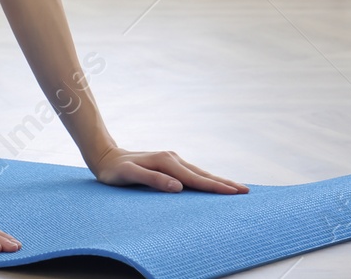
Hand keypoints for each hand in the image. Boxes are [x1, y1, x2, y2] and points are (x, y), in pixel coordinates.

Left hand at [88, 146, 248, 193]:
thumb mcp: (129, 175)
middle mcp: (171, 158)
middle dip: (224, 183)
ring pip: (199, 172)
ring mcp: (171, 160)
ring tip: (236, 188)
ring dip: (217, 180)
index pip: (195, 179)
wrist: (104, 156)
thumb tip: (178, 187)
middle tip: (246, 191)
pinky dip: (206, 178)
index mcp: (166, 162)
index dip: (215, 187)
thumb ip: (152, 179)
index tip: (234, 192)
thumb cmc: (114, 170)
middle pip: (202, 174)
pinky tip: (212, 183)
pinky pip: (192, 173)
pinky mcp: (169, 163)